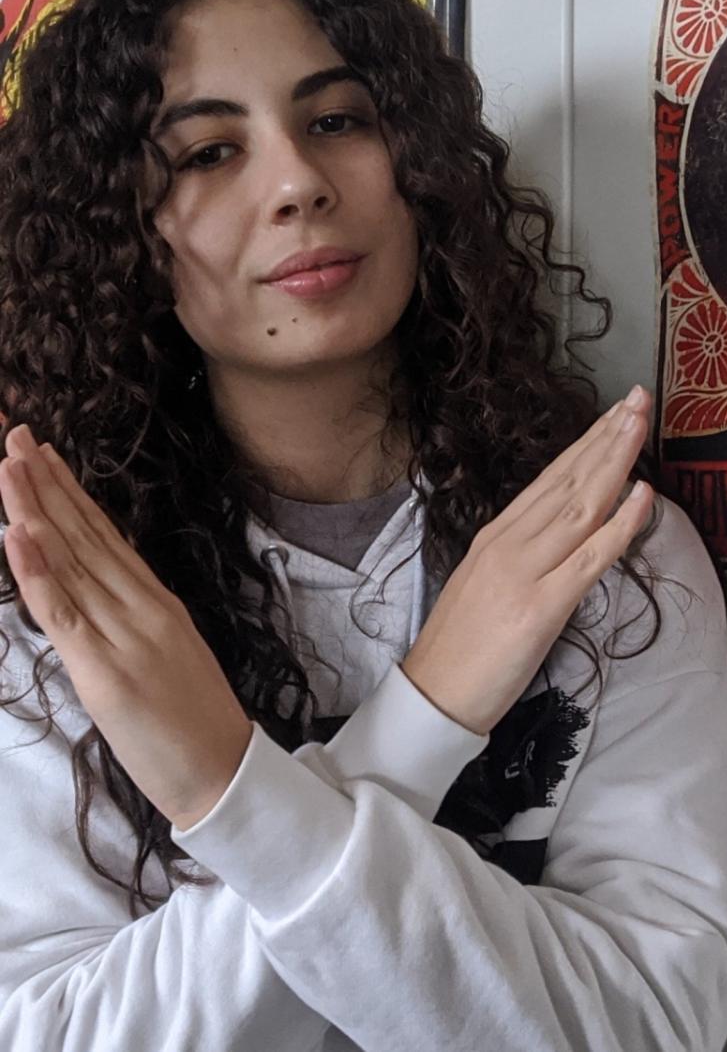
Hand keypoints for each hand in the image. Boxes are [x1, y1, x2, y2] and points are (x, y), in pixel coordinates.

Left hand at [0, 425, 251, 830]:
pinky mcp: (104, 670)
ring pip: (72, 563)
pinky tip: (18, 534)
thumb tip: (99, 601)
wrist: (223, 772)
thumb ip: (134, 623)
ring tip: (10, 465)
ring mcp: (125, 635)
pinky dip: (38, 572)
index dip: (72, 494)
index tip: (45, 454)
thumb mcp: (169, 657)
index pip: (106, 537)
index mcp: (157, 604)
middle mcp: (142, 608)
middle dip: (47, 485)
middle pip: (86, 537)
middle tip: (17, 435)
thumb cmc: (196, 723)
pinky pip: (64, 614)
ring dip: (35, 511)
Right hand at [401, 384, 654, 734]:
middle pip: (568, 480)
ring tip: (642, 425)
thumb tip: (566, 530)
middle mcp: (510, 543)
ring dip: (616, 462)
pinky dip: (619, 525)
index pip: (550, 478)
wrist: (433, 694)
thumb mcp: (488, 582)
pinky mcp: (542, 607)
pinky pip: (589, 559)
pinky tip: (643, 496)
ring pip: (580, 506)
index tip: (616, 413)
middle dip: (607, 437)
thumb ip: (525, 552)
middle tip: (639, 398)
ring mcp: (526, 572)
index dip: (587, 443)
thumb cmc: (462, 646)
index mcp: (497, 535)